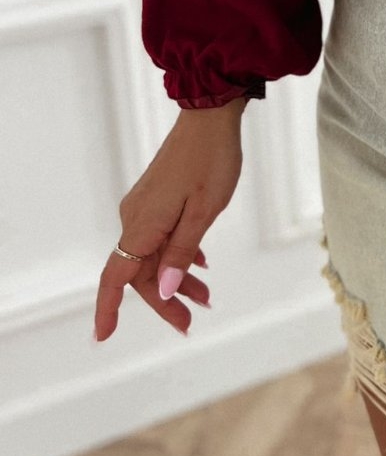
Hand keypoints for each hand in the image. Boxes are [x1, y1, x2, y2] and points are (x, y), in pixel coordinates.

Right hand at [93, 98, 246, 341]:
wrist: (211, 117)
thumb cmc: (211, 161)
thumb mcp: (204, 213)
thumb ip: (182, 253)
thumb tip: (165, 291)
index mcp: (143, 224)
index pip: (117, 276)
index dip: (109, 308)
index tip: (103, 337)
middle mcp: (136, 217)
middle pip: (140, 271)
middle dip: (164, 300)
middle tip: (190, 321)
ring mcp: (145, 206)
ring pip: (153, 254)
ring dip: (176, 278)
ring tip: (205, 297)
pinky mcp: (156, 197)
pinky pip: (160, 236)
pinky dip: (178, 255)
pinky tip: (199, 264)